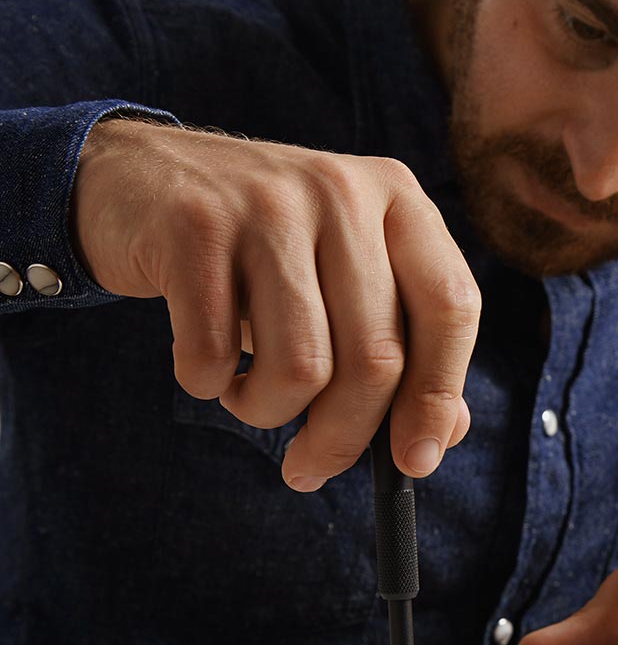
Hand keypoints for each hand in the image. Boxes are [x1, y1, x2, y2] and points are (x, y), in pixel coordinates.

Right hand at [73, 118, 480, 488]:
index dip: (438, 396)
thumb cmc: (261, 251)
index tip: (415, 463)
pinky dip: (209, 384)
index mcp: (400, 200)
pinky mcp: (194, 225)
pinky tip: (205, 366)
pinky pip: (215, 353)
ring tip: (248, 395)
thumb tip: (444, 435)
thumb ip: (402, 348)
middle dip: (344, 436)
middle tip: (311, 468)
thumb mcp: (344, 281)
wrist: (137, 176)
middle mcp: (344, 191)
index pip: (452, 308)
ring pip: (301, 367)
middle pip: (377, 356)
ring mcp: (269, 202)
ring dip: (269, 411)